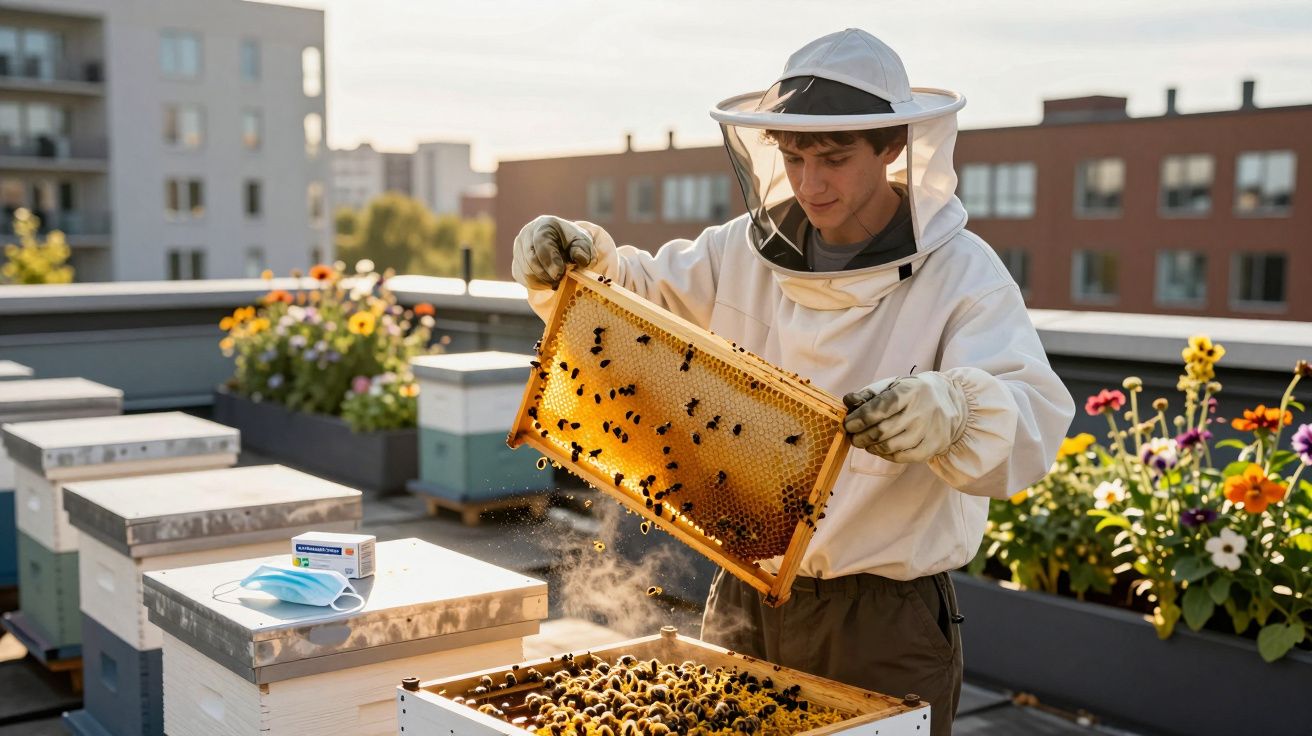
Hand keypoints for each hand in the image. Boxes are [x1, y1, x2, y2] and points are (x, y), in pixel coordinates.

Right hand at [511, 215, 595, 288]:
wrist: (562, 245)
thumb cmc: (572, 242)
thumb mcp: (583, 242)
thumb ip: (583, 250)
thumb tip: (580, 259)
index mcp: (543, 225)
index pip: (541, 242)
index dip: (550, 259)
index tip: (560, 273)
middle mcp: (526, 234)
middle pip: (531, 259)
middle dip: (547, 273)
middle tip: (561, 281)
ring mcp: (518, 249)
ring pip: (526, 272)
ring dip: (543, 281)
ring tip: (558, 281)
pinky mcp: (516, 264)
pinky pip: (524, 279)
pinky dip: (538, 285)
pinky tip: (549, 281)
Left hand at [842, 373, 967, 462]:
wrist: (952, 402)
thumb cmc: (914, 393)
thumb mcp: (895, 384)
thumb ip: (870, 393)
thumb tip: (847, 401)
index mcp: (909, 391)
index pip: (878, 409)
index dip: (858, 420)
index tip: (847, 425)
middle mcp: (920, 411)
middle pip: (882, 431)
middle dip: (861, 437)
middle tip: (853, 438)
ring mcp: (928, 430)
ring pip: (891, 447)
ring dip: (872, 448)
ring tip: (865, 444)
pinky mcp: (934, 446)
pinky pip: (904, 457)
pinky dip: (887, 456)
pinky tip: (881, 450)